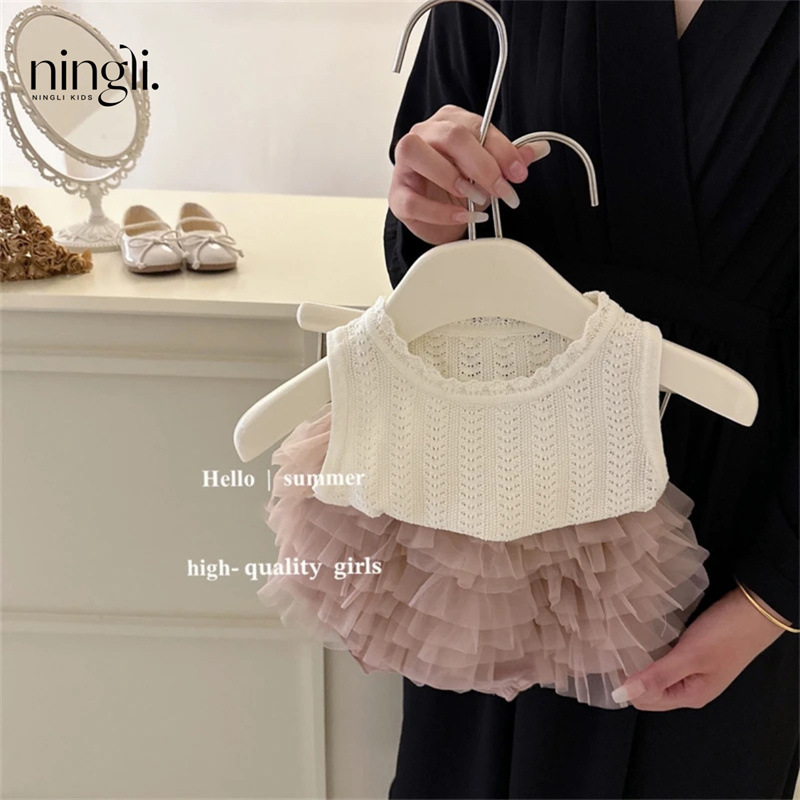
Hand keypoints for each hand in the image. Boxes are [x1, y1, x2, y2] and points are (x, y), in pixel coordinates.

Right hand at [388, 104, 550, 245]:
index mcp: (449, 122)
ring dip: (454, 178)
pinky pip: (413, 200)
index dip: (501, 150)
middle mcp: (424, 134)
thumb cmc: (458, 186)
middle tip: (502, 190)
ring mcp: (404, 163)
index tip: (518, 173)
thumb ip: (510, 159)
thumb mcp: (488, 170)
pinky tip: (462, 215)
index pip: (476, 126)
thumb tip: (540, 149)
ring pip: (418, 153)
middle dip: (484, 166)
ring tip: (477, 199)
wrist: (435, 215)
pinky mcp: (397, 194)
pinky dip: (440, 211)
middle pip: (451, 136)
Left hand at [611, 587, 787, 710]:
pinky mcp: (695, 652)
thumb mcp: (689, 656)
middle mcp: (690, 687)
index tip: (608, 660)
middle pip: (650, 688)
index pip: (645, 701)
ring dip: (642, 660)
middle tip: (613, 648)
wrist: (755, 610)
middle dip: (632, 673)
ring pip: (657, 671)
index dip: (626, 684)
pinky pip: (666, 657)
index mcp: (690, 696)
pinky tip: (643, 636)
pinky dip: (653, 649)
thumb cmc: (725, 634)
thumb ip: (657, 676)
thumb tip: (622, 694)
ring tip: (623, 641)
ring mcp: (693, 669)